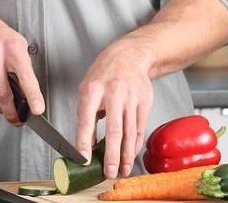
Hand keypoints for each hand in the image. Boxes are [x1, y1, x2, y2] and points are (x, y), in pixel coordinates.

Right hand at [0, 5, 44, 123]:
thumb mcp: (17, 43)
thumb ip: (23, 66)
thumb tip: (30, 93)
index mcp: (12, 48)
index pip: (25, 76)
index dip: (33, 95)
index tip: (37, 110)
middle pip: (3, 94)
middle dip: (11, 112)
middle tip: (17, 119)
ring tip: (3, 102)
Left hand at [74, 44, 153, 179]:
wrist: (129, 55)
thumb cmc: (104, 73)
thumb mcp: (87, 88)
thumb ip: (86, 115)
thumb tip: (87, 144)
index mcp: (93, 90)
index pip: (86, 119)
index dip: (84, 141)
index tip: (83, 158)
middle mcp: (113, 93)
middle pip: (113, 130)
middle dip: (111, 155)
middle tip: (109, 172)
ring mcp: (131, 98)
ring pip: (129, 132)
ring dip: (126, 155)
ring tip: (122, 169)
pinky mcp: (144, 102)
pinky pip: (139, 128)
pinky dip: (135, 144)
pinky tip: (131, 154)